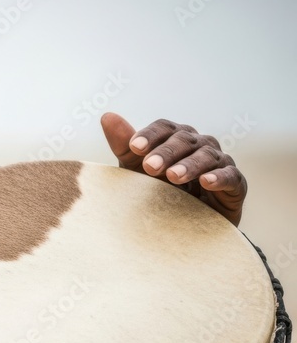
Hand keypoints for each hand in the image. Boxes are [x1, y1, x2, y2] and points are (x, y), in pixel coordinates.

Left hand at [101, 112, 246, 225]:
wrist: (181, 226)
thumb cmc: (157, 192)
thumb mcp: (136, 170)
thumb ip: (124, 145)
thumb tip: (106, 115)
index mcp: (175, 139)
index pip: (164, 128)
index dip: (150, 135)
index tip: (134, 147)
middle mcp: (199, 145)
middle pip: (184, 140)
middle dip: (166, 152)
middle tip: (149, 167)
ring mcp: (219, 162)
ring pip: (207, 155)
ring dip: (190, 165)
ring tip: (173, 176)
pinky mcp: (235, 184)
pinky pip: (231, 176)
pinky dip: (220, 177)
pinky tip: (206, 182)